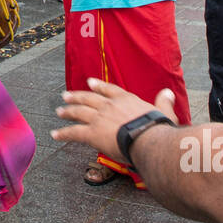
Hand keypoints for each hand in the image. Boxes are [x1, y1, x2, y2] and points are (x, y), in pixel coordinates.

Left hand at [52, 79, 178, 162]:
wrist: (148, 139)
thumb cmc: (158, 129)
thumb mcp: (164, 112)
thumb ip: (163, 102)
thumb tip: (168, 92)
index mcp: (126, 100)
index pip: (109, 90)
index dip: (98, 86)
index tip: (89, 82)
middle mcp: (109, 106)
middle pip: (89, 98)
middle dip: (77, 97)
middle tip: (66, 96)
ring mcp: (99, 118)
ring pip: (79, 112)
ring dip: (68, 111)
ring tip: (59, 111)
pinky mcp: (92, 133)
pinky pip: (74, 132)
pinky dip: (63, 134)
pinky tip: (55, 135)